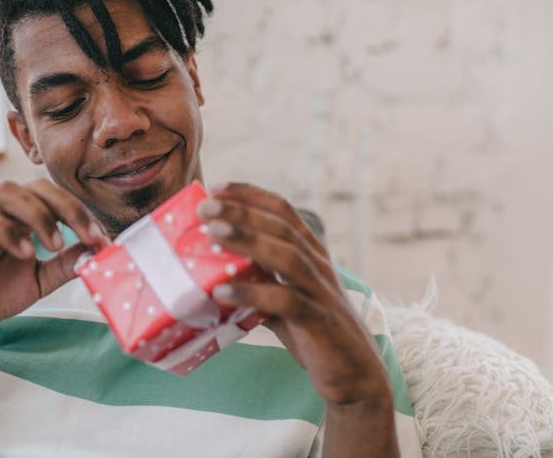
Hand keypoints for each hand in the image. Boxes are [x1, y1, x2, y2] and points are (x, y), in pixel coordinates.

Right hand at [0, 179, 108, 338]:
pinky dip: (8, 233)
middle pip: (37, 185)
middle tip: (89, 236)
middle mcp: (3, 209)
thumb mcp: (40, 280)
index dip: (82, 213)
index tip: (102, 239)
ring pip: (7, 191)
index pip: (57, 197)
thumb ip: (66, 264)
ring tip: (56, 245)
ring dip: (38, 214)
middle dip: (68, 207)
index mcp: (24, 215)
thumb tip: (99, 250)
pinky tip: (27, 253)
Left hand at [197, 182, 390, 405]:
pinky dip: (252, 294)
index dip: (251, 195)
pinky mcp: (319, 320)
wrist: (356, 375)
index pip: (283, 211)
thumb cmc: (316, 335)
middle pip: (281, 227)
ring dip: (247, 240)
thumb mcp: (283, 302)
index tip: (217, 187)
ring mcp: (321, 291)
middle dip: (242, 211)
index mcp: (311, 255)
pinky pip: (285, 301)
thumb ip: (259, 285)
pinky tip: (221, 293)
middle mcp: (318, 266)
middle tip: (205, 205)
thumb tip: (213, 278)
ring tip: (211, 234)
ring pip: (286, 255)